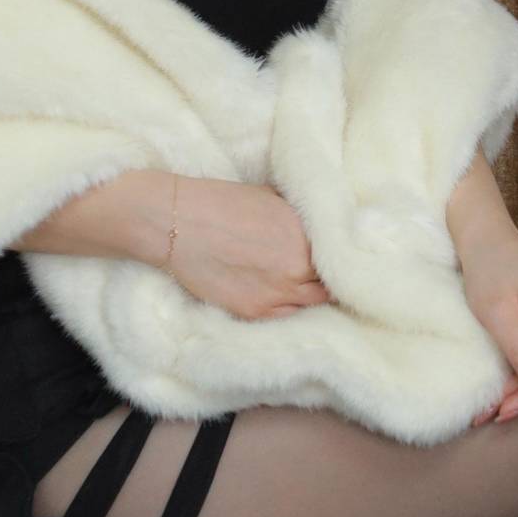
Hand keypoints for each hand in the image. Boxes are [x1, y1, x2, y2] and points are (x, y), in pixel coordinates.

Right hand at [164, 177, 334, 319]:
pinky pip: (287, 318)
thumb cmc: (222, 202)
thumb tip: (318, 226)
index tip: (337, 257)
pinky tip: (287, 299)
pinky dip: (291, 310)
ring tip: (305, 287)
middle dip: (330, 279)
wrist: (177, 222)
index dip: (339, 257)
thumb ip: (301, 219)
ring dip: (312, 296)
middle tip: (325, 275)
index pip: (340, 256)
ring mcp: (276, 293)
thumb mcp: (272, 198)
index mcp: (306, 236)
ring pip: (313, 304)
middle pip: (331, 284)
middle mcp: (297, 267)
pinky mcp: (254, 311)